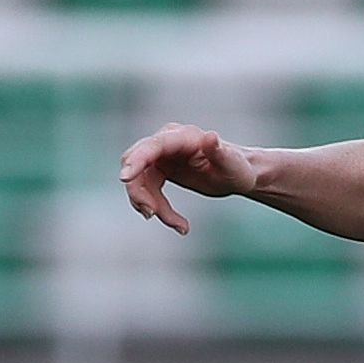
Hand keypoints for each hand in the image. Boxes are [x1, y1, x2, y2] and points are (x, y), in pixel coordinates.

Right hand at [119, 123, 262, 234]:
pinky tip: (179, 225)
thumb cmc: (238, 167)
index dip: (136, 161)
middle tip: (153, 214)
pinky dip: (158, 208)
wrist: (239, 175)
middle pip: (136, 164)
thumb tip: (210, 136)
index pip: (151, 147)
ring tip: (180, 226)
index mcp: (182, 137)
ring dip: (152, 205)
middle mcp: (166, 143)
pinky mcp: (160, 170)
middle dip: (139, 191)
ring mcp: (161, 156)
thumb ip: (219, 151)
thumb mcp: (232, 164)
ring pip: (140, 182)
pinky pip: (148, 190)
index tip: (124, 179)